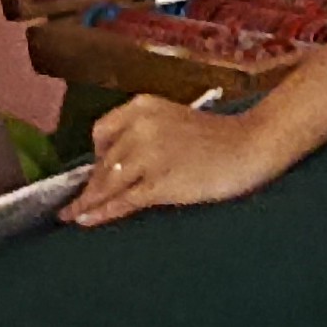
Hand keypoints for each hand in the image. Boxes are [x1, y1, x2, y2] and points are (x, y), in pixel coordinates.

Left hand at [62, 94, 298, 228]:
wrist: (251, 144)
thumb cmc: (218, 136)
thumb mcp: (171, 122)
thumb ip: (142, 136)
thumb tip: (109, 167)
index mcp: (142, 106)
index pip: (102, 132)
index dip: (95, 156)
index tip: (93, 172)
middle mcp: (140, 127)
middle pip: (103, 162)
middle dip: (91, 184)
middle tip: (80, 202)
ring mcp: (149, 155)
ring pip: (108, 183)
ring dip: (89, 201)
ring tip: (74, 215)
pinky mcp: (159, 183)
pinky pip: (122, 201)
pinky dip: (101, 212)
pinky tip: (88, 220)